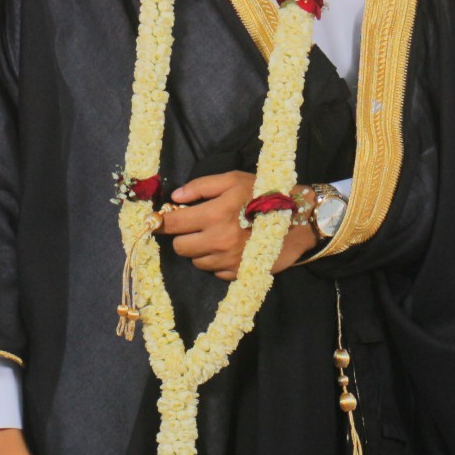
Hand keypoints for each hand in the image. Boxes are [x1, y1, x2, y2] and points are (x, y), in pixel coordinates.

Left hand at [159, 172, 316, 281]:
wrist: (298, 221)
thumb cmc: (264, 194)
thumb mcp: (233, 180)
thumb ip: (201, 186)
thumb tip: (175, 197)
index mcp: (214, 215)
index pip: (173, 224)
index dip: (160, 223)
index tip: (155, 222)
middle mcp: (218, 241)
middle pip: (180, 247)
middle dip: (184, 236)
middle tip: (195, 227)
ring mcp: (228, 260)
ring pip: (196, 261)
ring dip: (200, 250)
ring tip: (217, 236)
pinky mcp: (238, 273)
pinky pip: (214, 271)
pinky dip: (216, 261)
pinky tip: (230, 248)